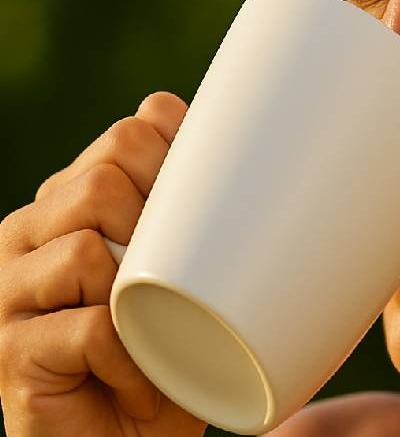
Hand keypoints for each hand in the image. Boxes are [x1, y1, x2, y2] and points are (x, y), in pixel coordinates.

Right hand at [0, 92, 206, 436]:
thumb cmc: (171, 355)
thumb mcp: (191, 274)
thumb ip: (196, 213)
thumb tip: (260, 149)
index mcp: (71, 202)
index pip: (129, 133)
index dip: (180, 160)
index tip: (209, 215)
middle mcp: (30, 235)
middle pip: (104, 179)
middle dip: (161, 228)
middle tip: (179, 284)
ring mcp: (10, 292)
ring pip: (87, 246)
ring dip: (143, 299)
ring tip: (154, 336)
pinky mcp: (11, 351)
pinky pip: (88, 328)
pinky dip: (130, 360)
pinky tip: (140, 381)